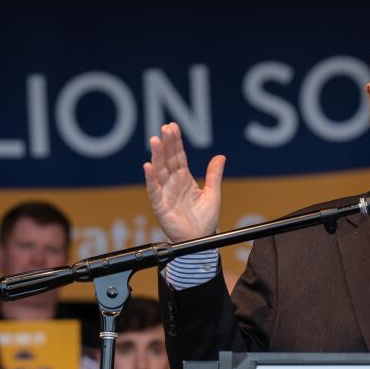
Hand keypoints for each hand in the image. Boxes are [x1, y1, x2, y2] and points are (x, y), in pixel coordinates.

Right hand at [143, 122, 224, 242]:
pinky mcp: (160, 206)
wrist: (200, 241)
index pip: (178, 156)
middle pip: (168, 160)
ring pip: (159, 171)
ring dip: (156, 156)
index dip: (176, 142)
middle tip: (165, 128)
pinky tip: (148, 166)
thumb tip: (221, 157)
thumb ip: (214, 175)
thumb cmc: (204, 220)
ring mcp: (165, 193)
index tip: (173, 127)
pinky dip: (150, 179)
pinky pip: (154, 191)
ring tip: (155, 140)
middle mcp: (172, 183)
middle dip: (166, 144)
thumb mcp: (213, 194)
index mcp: (184, 179)